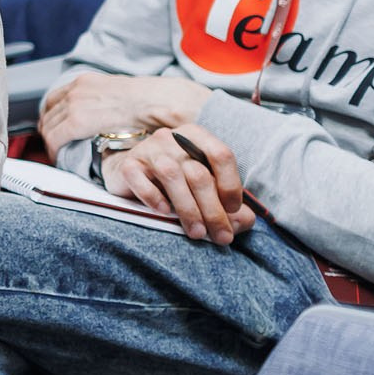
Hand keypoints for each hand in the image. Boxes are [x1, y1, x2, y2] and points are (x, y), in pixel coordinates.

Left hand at [39, 71, 209, 151]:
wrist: (159, 102)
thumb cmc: (149, 102)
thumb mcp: (119, 94)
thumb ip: (103, 102)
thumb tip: (99, 115)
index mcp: (85, 82)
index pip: (54, 99)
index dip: (50, 116)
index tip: (52, 127)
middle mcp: (76, 90)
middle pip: (48, 113)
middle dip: (48, 130)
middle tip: (54, 145)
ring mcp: (75, 103)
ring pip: (49, 126)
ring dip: (51, 141)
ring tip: (58, 153)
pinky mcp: (78, 120)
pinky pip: (55, 137)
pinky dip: (54, 148)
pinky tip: (60, 156)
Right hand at [102, 124, 254, 244]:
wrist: (132, 176)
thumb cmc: (176, 183)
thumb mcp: (205, 189)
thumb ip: (228, 205)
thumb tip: (244, 221)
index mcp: (196, 137)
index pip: (221, 154)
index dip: (231, 184)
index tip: (234, 210)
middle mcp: (172, 139)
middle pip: (198, 173)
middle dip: (213, 210)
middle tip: (220, 237)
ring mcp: (148, 149)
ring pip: (172, 176)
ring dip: (188, 209)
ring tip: (196, 233)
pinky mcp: (129, 165)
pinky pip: (141, 180)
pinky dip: (154, 198)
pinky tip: (164, 212)